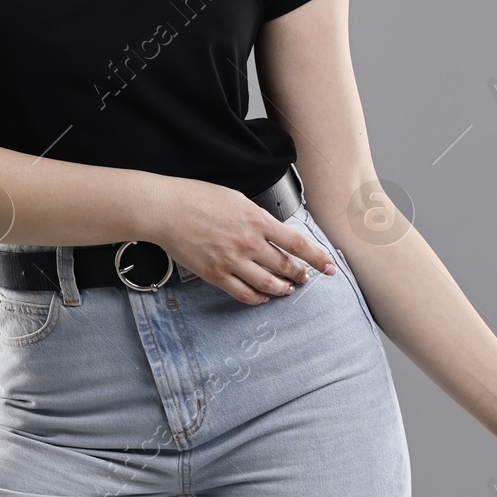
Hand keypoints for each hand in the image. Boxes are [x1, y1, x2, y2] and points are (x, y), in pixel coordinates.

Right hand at [146, 178, 337, 303]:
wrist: (167, 210)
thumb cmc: (197, 198)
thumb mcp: (237, 199)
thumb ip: (258, 217)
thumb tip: (273, 231)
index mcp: (257, 220)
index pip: (298, 243)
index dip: (318, 258)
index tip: (329, 266)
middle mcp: (249, 243)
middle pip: (287, 266)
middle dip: (301, 275)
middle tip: (307, 278)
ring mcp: (233, 261)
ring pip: (269, 284)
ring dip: (282, 289)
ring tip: (287, 289)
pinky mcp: (216, 275)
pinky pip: (244, 294)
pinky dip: (258, 298)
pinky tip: (262, 296)